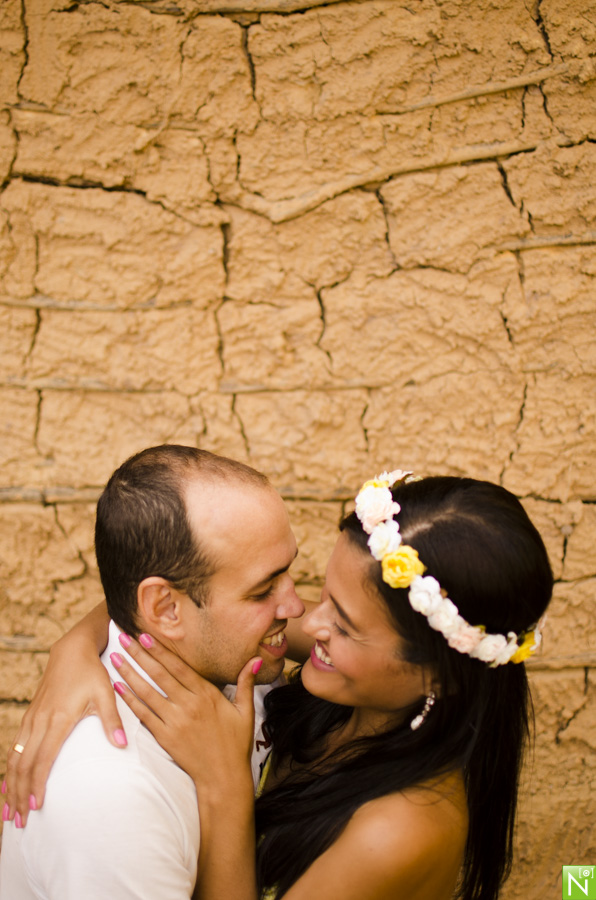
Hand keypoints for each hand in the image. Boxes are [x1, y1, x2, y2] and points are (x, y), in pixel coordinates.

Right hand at [3, 630, 124, 826]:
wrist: (72, 649)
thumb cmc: (92, 671)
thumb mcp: (106, 692)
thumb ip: (112, 720)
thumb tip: (121, 745)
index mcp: (58, 719)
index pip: (43, 759)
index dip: (37, 785)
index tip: (35, 808)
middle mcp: (40, 721)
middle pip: (23, 765)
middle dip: (19, 794)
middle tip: (18, 822)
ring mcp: (32, 718)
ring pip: (15, 757)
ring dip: (11, 785)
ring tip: (9, 811)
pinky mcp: (30, 716)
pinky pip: (15, 747)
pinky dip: (10, 768)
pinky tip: (9, 783)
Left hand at [111, 634, 258, 797]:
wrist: (223, 778)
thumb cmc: (235, 744)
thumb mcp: (246, 711)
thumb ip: (246, 683)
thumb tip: (257, 659)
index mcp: (207, 695)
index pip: (179, 667)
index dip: (161, 651)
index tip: (146, 636)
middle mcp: (188, 705)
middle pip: (159, 675)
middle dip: (140, 655)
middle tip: (124, 638)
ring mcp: (175, 722)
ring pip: (147, 693)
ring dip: (129, 674)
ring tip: (115, 659)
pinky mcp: (165, 737)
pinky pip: (143, 715)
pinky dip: (129, 701)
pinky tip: (118, 688)